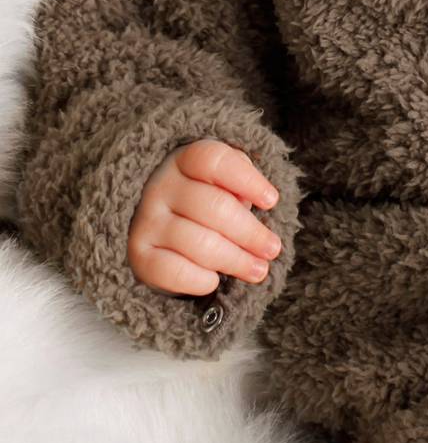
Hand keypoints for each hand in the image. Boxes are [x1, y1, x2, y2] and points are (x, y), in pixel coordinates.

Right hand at [127, 139, 282, 295]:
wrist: (163, 235)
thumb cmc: (207, 204)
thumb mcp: (225, 183)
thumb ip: (241, 182)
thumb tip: (257, 201)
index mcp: (184, 161)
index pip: (213, 160)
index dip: (246, 180)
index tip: (271, 201)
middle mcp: (160, 186)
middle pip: (214, 206)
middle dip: (251, 233)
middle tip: (272, 249)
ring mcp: (146, 221)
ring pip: (200, 243)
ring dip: (235, 260)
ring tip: (258, 270)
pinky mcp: (139, 255)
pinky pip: (173, 271)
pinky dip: (199, 280)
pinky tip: (214, 281)